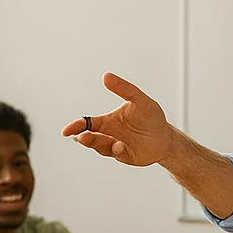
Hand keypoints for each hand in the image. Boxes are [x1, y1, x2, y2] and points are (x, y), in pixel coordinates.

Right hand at [61, 73, 175, 166]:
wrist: (165, 136)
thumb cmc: (150, 118)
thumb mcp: (139, 99)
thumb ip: (123, 88)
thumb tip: (106, 76)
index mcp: (107, 122)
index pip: (87, 124)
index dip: (76, 127)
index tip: (67, 131)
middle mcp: (109, 135)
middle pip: (90, 137)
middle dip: (84, 138)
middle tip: (80, 137)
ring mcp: (116, 147)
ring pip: (101, 147)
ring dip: (96, 144)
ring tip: (91, 139)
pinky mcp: (126, 156)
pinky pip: (118, 154)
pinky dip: (117, 150)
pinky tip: (119, 145)